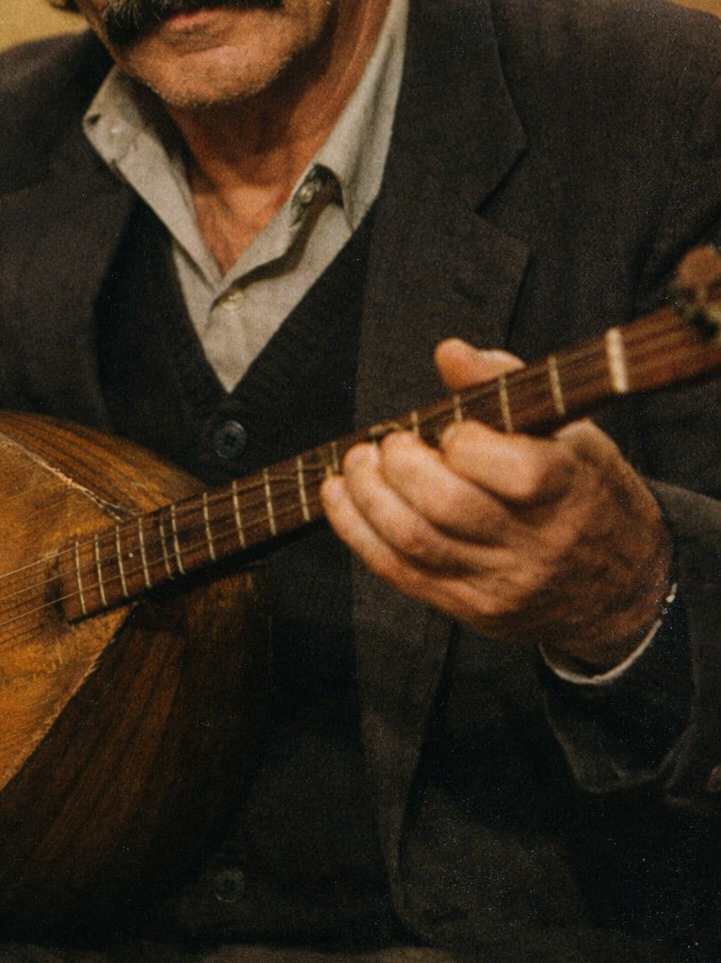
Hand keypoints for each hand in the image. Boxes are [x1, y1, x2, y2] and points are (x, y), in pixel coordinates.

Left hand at [321, 339, 671, 668]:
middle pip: (447, 507)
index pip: (515, 472)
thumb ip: (506, 384)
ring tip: (357, 463)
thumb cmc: (585, 490)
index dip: (466, 444)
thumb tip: (450, 353)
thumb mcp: (569, 430)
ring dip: (368, 495)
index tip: (450, 430)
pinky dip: (358, 531)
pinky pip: (400, 573)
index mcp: (571, 489)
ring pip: (415, 542)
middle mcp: (537, 544)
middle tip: (387, 443)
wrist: (622, 588)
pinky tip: (340, 498)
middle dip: (399, 466)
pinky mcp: (472, 609)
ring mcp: (502, 584)